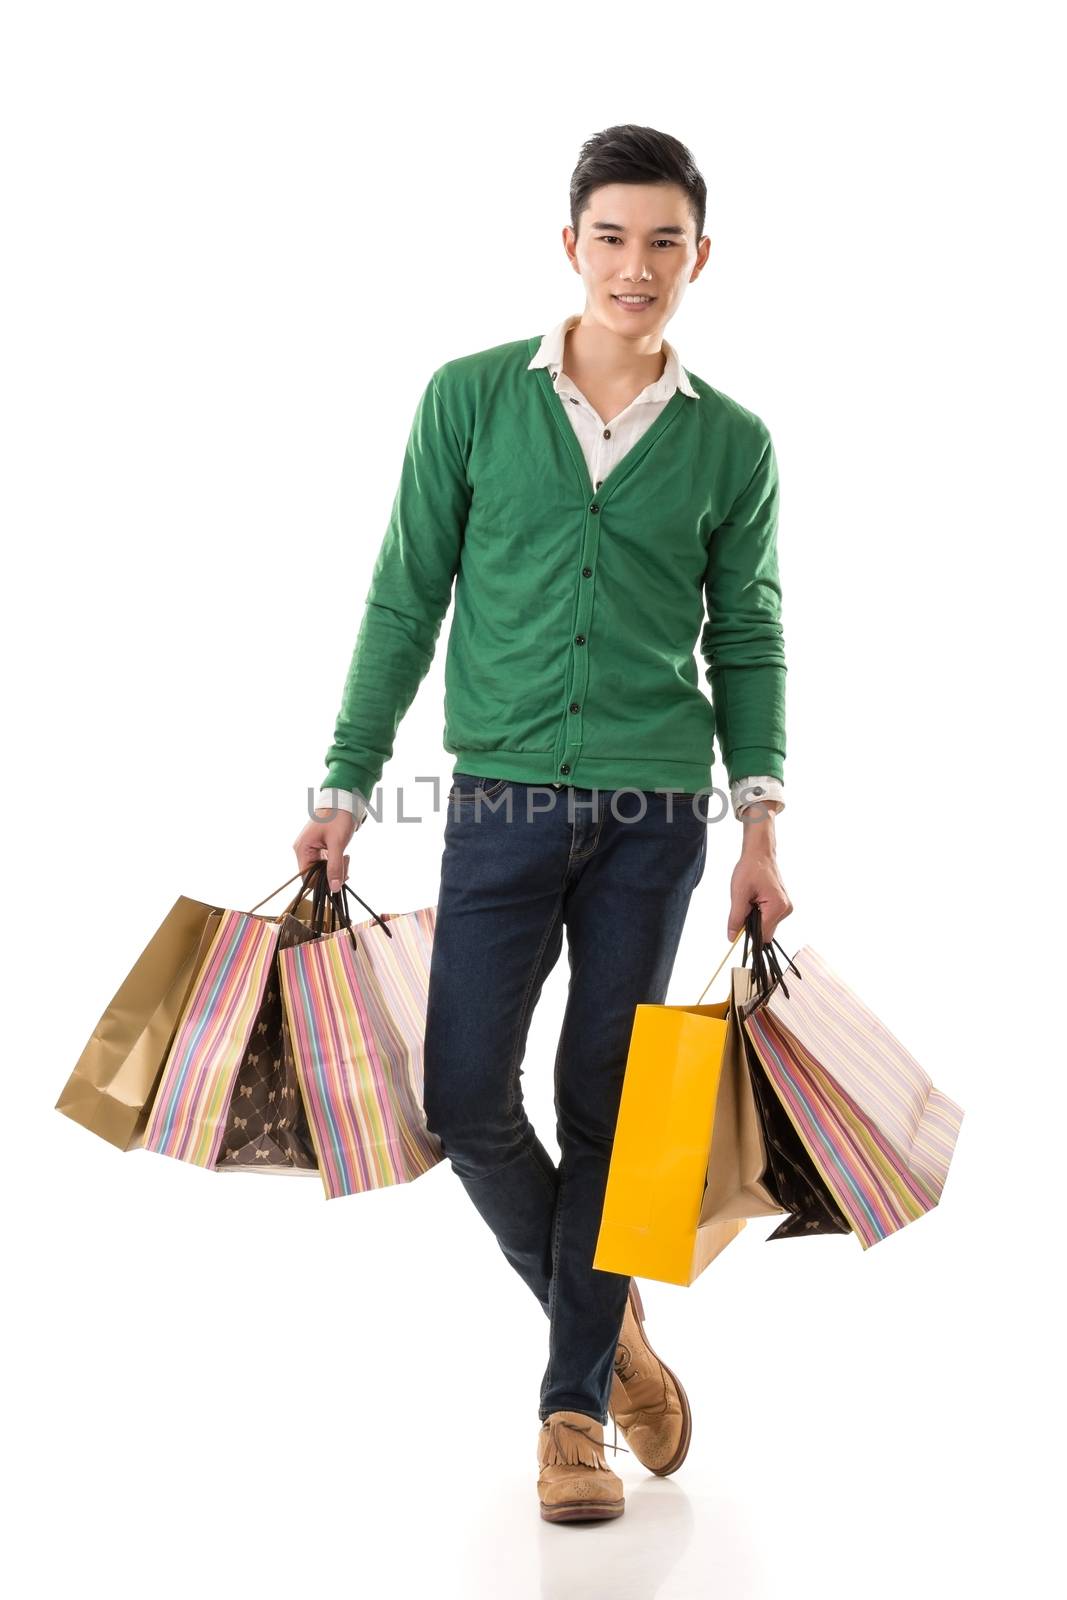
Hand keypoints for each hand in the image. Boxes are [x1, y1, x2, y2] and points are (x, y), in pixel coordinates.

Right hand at [292, 806, 355, 893]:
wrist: (343, 802)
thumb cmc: (337, 818)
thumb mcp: (337, 844)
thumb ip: (335, 867)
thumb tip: (333, 888)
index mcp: (302, 849)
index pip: (307, 878)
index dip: (322, 882)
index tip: (339, 877)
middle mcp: (303, 851)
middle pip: (315, 875)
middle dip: (332, 874)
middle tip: (346, 865)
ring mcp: (311, 850)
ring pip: (321, 871)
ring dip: (336, 868)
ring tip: (346, 857)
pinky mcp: (319, 849)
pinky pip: (325, 864)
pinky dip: (335, 863)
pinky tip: (343, 856)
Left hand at [727, 821, 792, 944]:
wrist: (759, 854)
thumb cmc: (751, 868)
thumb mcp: (739, 894)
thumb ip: (736, 918)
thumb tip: (733, 937)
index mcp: (777, 907)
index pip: (761, 934)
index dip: (747, 930)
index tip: (738, 921)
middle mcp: (785, 910)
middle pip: (765, 932)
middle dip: (751, 922)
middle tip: (745, 904)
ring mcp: (785, 908)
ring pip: (765, 926)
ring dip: (754, 917)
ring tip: (750, 898)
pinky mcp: (782, 906)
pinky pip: (768, 918)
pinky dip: (758, 912)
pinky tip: (755, 898)